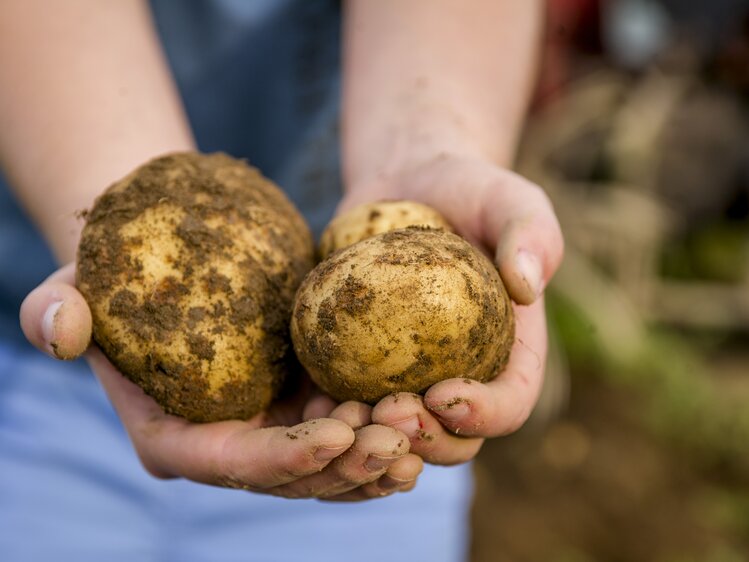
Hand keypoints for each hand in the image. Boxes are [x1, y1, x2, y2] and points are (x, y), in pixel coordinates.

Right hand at [20, 264, 422, 500]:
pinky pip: (351, 426)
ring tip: (419, 426)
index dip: (284, 459)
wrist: (167, 267)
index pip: (231, 465)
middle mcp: (228, 448)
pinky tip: (419, 410)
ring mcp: (271, 429)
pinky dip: (383, 425)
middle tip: (398, 437)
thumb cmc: (115, 278)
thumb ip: (57, 311)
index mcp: (176, 439)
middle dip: (347, 464)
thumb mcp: (73, 286)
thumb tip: (62, 329)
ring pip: (332, 460)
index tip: (337, 432)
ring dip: (377, 452)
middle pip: (293, 476)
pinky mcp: (302, 403)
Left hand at [339, 152, 563, 464]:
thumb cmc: (471, 193)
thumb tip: (526, 286)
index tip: (444, 394)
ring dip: (374, 439)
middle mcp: (464, 374)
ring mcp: (412, 374)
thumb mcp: (512, 201)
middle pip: (454, 437)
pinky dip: (334, 412)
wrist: (411, 184)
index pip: (510, 402)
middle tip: (389, 411)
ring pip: (398, 434)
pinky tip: (312, 403)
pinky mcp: (363, 361)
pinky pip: (349, 399)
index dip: (485, 414)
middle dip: (425, 440)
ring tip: (347, 416)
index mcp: (509, 353)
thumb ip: (531, 235)